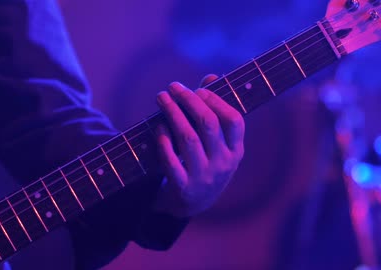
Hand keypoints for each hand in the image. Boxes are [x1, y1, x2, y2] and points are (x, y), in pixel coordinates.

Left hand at [153, 74, 244, 217]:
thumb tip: (211, 76)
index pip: (234, 121)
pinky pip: (171, 161)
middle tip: (173, 86)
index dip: (216, 100)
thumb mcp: (216, 143)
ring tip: (161, 97)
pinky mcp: (183, 187)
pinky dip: (163, 141)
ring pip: (188, 138)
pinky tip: (157, 126)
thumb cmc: (204, 163)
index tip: (199, 88)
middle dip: (189, 101)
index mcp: (235, 151)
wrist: (192, 204)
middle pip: (208, 124)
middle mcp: (222, 164)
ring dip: (173, 114)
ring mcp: (203, 177)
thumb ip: (213, 110)